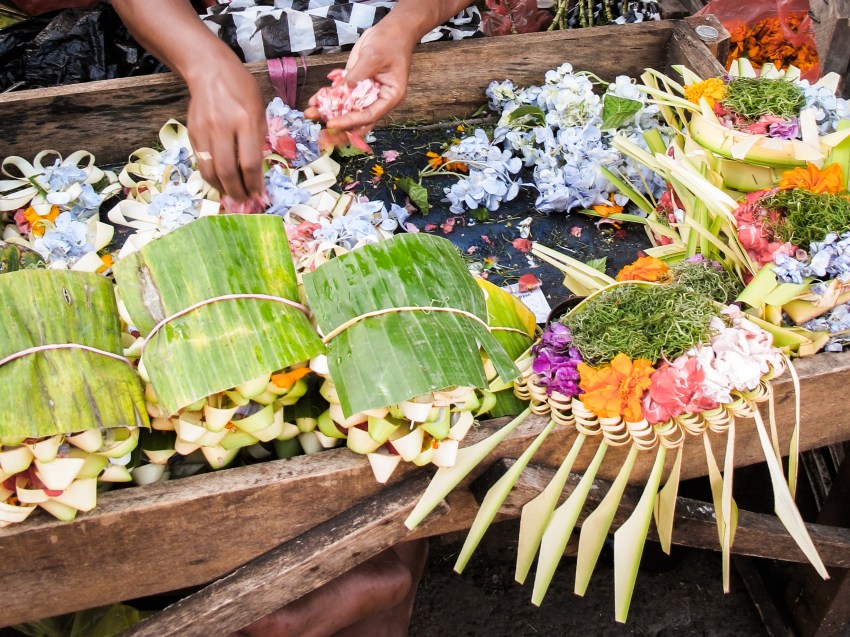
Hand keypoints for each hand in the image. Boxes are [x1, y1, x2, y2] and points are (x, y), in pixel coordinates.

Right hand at [185, 57, 265, 200]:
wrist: (209, 70)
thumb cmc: (241, 89)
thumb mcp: (259, 110)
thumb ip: (258, 138)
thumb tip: (257, 171)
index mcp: (245, 120)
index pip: (249, 162)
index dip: (254, 183)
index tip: (259, 195)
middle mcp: (223, 127)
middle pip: (227, 171)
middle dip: (237, 191)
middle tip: (244, 200)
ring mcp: (204, 131)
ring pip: (210, 170)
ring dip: (222, 188)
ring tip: (232, 194)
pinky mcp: (192, 133)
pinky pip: (201, 162)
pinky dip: (211, 176)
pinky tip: (220, 181)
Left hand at [305, 21, 415, 148]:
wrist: (392, 30)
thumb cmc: (390, 42)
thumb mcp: (373, 57)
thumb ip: (358, 75)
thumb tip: (343, 91)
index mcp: (389, 97)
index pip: (368, 115)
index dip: (350, 121)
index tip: (332, 123)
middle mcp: (378, 100)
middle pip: (358, 120)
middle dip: (337, 124)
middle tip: (319, 130)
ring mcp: (365, 94)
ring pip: (347, 110)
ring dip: (328, 113)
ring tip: (310, 114)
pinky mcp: (356, 85)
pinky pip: (341, 97)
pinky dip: (327, 100)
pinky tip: (313, 102)